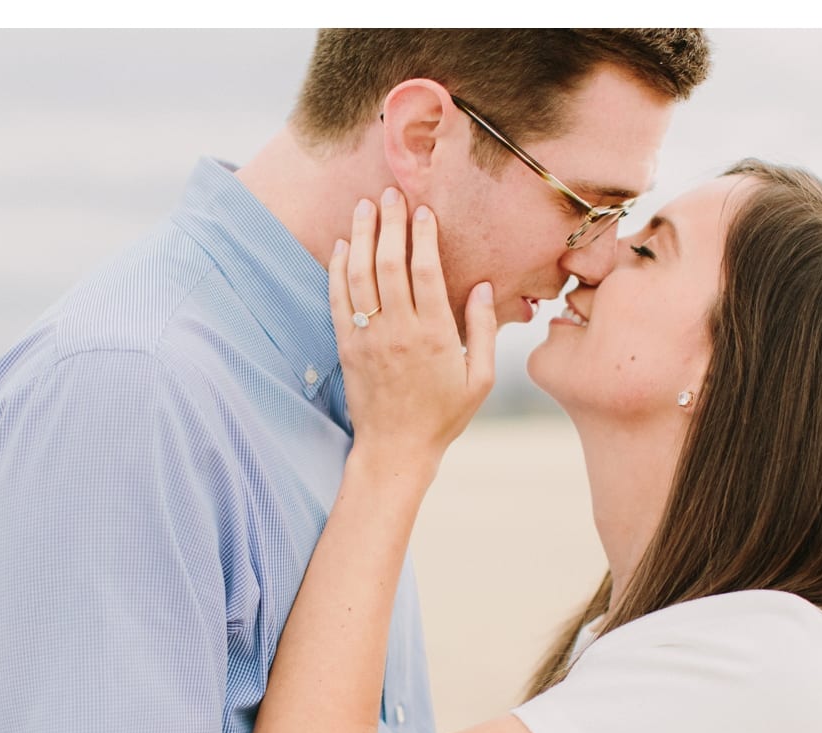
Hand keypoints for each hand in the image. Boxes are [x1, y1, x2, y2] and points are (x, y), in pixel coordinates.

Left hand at [330, 188, 497, 471]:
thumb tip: (483, 285)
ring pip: (360, 276)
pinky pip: (338, 300)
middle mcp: (399, 332)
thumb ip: (484, 330)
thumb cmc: (444, 416)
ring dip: (361, 237)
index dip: (423, 235)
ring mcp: (368, 338)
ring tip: (363, 207)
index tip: (423, 209)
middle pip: (390, 264)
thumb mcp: (481, 379)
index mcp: (435, 336)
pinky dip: (338, 269)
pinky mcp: (347, 347)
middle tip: (389, 194)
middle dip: (389, 223)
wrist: (396, 449)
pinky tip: (342, 246)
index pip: (425, 271)